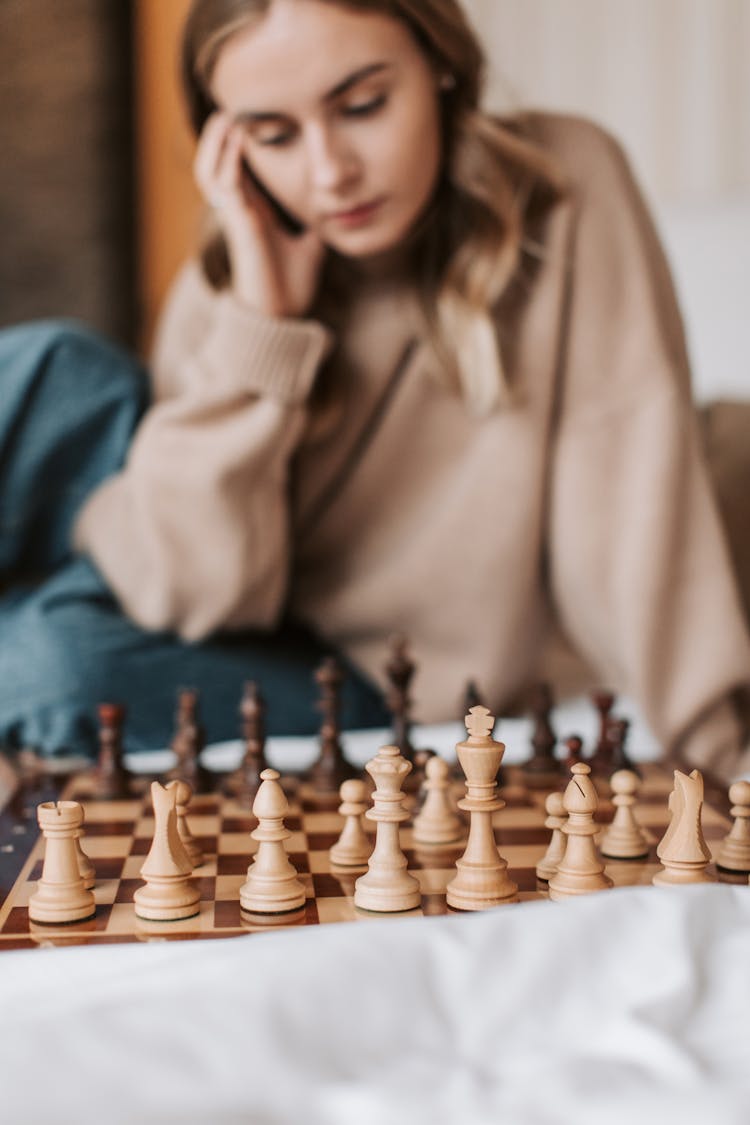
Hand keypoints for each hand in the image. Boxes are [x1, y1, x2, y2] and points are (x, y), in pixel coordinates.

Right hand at [194, 113, 325, 317]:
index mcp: (253, 212)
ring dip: (216, 143)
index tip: (254, 116)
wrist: (281, 314)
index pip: (238, 168)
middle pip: (215, 163)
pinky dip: (228, 160)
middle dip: (221, 136)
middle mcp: (239, 211)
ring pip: (210, 170)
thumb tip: (336, 206)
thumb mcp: (311, 243)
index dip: (240, 143)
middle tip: (233, 106)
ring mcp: (235, 216)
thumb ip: (316, 221)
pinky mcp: (239, 224)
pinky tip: (237, 138)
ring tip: (227, 114)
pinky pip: (225, 185)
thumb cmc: (291, 284)